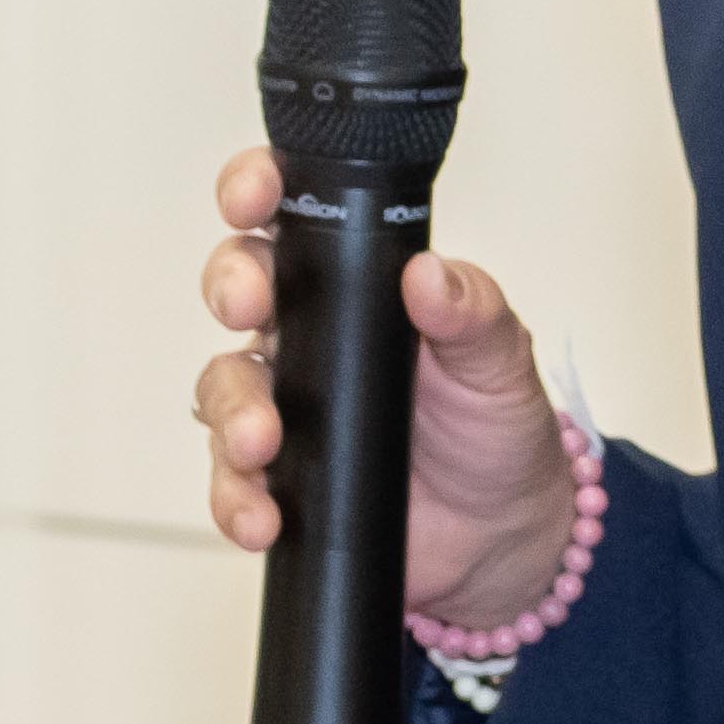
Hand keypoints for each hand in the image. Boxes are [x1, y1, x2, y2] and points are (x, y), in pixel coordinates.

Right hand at [189, 149, 576, 630]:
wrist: (502, 533)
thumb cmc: (496, 428)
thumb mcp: (501, 361)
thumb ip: (472, 312)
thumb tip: (430, 273)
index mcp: (358, 286)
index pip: (292, 217)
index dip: (256, 190)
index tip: (255, 196)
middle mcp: (309, 335)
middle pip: (237, 286)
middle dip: (230, 287)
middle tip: (251, 308)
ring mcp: (286, 406)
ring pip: (222, 386)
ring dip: (232, 410)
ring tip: (262, 442)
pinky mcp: (278, 478)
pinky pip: (232, 481)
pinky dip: (236, 497)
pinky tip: (261, 514)